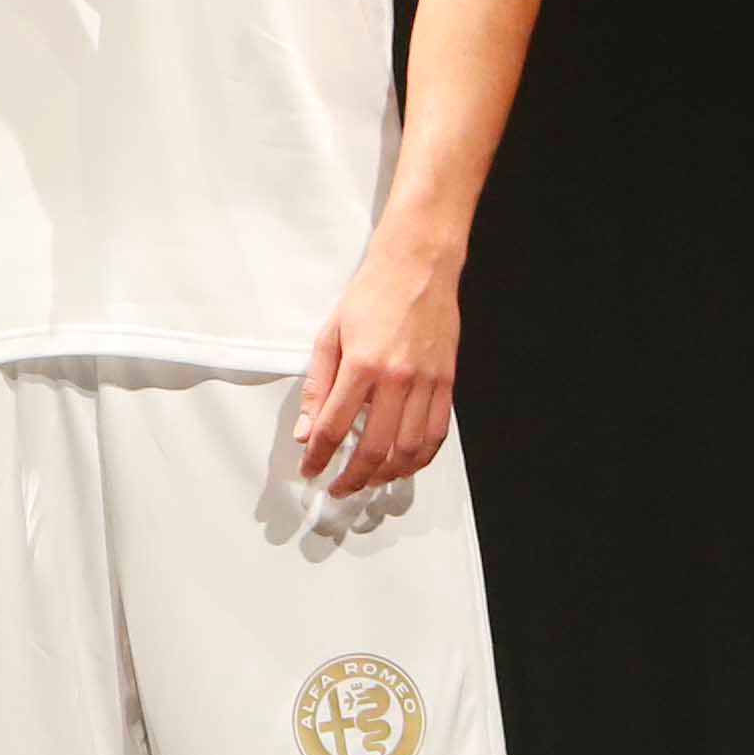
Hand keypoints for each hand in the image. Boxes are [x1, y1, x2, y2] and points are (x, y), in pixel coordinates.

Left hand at [295, 234, 461, 498]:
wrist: (418, 267)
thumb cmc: (371, 295)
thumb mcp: (330, 334)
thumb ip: (318, 385)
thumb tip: (306, 429)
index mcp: (363, 365)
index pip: (335, 427)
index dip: (319, 456)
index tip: (310, 469)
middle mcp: (398, 380)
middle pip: (374, 448)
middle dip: (353, 477)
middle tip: (339, 487)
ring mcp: (427, 383)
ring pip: (409, 450)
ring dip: (386, 475)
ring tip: (369, 481)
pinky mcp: (447, 383)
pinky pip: (436, 434)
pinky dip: (420, 458)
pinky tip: (404, 465)